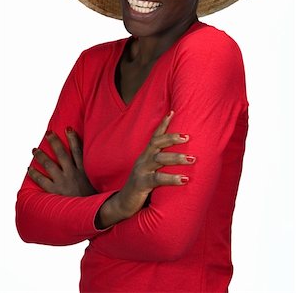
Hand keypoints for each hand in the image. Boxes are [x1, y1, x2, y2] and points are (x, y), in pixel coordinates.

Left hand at [28, 128, 96, 196]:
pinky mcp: (55, 192)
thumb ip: (94, 175)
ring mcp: (63, 182)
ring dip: (40, 155)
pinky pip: (42, 180)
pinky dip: (34, 174)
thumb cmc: (95, 200)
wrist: (92, 215)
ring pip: (49, 165)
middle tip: (48, 134)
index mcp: (84, 171)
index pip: (78, 150)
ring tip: (34, 149)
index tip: (68, 128)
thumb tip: (95, 167)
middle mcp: (73, 174)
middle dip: (54, 142)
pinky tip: (29, 169)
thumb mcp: (98, 184)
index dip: (73, 138)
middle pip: (62, 153)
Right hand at [96, 111, 195, 227]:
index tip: (172, 112)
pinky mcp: (141, 184)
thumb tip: (182, 158)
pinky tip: (184, 179)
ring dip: (176, 158)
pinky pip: (157, 179)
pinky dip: (172, 178)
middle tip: (188, 136)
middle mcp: (143, 160)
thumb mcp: (151, 172)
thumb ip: (161, 165)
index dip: (163, 124)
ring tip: (192, 159)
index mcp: (145, 156)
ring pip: (159, 159)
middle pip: (157, 143)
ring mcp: (141, 171)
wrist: (123, 204)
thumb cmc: (142, 187)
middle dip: (172, 138)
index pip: (154, 136)